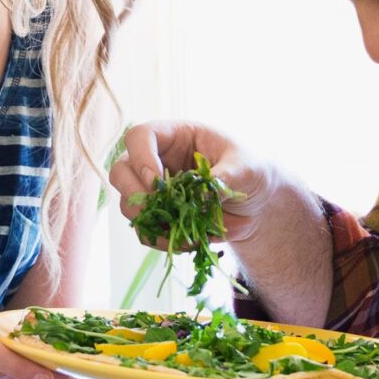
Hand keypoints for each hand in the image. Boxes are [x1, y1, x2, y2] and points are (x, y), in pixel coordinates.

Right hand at [108, 121, 281, 245]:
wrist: (257, 204)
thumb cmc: (251, 171)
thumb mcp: (247, 167)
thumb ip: (226, 177)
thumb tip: (204, 193)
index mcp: (175, 136)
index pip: (140, 136)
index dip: (141, 157)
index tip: (158, 181)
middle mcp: (156, 160)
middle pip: (121, 170)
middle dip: (135, 194)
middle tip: (159, 210)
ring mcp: (154, 190)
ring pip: (128, 204)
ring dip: (148, 221)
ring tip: (180, 231)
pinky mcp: (160, 216)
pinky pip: (145, 229)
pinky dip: (159, 239)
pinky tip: (184, 242)